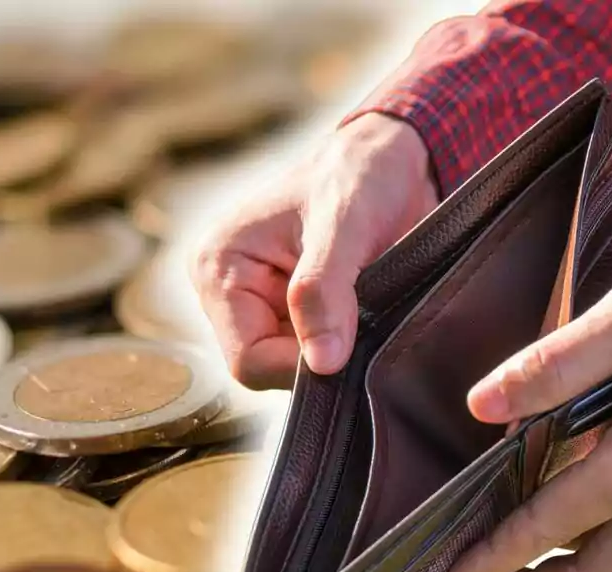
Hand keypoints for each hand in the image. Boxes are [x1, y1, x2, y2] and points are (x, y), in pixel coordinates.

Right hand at [193, 114, 438, 387]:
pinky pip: (319, 354)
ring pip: (297, 366)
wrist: (392, 161)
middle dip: (318, 356)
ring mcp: (265, 307)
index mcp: (219, 268)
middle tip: (362, 319)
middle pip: (270, 369)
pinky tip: (368, 314)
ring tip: (365, 307)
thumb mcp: (342, 224)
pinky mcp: (296, 314)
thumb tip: (322, 362)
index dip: (297, 366)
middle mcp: (232, 294)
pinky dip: (347, 344)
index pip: (247, 360)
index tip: (346, 347)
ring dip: (337, 349)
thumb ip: (323, 291)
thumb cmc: (359, 175)